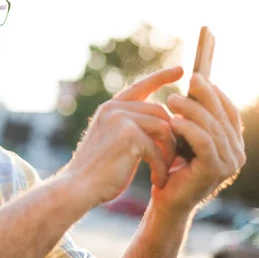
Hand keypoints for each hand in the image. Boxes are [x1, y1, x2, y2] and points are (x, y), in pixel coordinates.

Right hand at [65, 67, 182, 205]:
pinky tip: (158, 181)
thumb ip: (131, 127)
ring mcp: (121, 119)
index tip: (180, 70)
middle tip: (176, 157)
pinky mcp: (129, 135)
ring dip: (169, 152)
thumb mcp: (112, 141)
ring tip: (165, 170)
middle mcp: (114, 108)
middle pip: (160, 111)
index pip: (140, 86)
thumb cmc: (97, 171)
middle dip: (173, 134)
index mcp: (110, 108)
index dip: (161, 76)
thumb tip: (162, 122)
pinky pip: (158, 148)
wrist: (78, 187)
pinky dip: (161, 167)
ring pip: (163, 127)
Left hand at [154, 73, 245, 215]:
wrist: (168, 201)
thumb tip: (195, 84)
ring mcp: (229, 164)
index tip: (198, 77)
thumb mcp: (186, 139)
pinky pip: (204, 142)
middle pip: (222, 116)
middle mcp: (237, 154)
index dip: (216, 93)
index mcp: (233, 145)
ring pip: (212, 127)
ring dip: (192, 109)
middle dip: (205, 95)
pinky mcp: (215, 171)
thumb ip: (196, 118)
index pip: (230, 112)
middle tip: (188, 80)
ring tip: (171, 99)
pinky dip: (189, 128)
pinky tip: (173, 120)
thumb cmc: (174, 168)